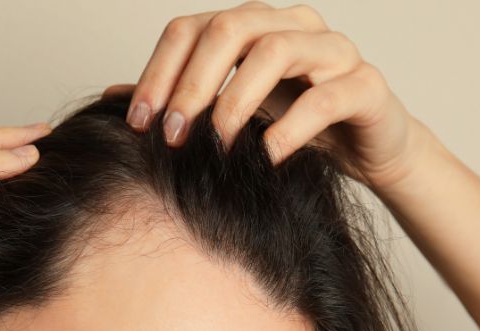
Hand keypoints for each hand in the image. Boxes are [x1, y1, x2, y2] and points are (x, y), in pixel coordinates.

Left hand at [108, 1, 435, 189]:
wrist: (366, 148)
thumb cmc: (291, 123)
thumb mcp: (228, 110)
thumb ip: (178, 98)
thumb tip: (112, 95)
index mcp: (252, 24)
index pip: (190, 29)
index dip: (158, 72)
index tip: (138, 121)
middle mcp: (292, 24)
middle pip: (230, 29)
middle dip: (192, 85)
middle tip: (173, 135)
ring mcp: (333, 50)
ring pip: (276, 51)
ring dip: (236, 101)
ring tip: (219, 146)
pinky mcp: (366, 85)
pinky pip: (326, 96)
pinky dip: (291, 128)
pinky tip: (268, 156)